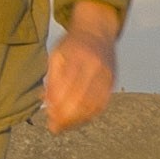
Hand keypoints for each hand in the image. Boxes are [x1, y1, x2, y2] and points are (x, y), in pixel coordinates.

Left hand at [43, 1, 119, 133]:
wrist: (96, 30)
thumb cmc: (71, 45)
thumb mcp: (56, 56)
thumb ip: (52, 78)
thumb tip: (46, 101)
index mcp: (78, 58)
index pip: (68, 89)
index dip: (58, 106)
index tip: (48, 116)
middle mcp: (96, 67)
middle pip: (82, 99)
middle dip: (66, 117)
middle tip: (53, 127)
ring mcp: (107, 75)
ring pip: (93, 104)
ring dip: (77, 119)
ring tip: (63, 127)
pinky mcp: (112, 81)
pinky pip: (103, 103)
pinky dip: (89, 115)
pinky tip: (77, 120)